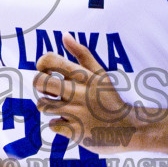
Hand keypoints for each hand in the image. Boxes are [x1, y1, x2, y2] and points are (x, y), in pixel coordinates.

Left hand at [34, 35, 140, 153]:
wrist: (128, 128)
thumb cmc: (110, 98)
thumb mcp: (100, 74)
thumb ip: (81, 53)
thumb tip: (64, 34)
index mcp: (83, 76)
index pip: (49, 60)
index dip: (41, 64)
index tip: (47, 71)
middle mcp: (78, 92)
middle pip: (39, 81)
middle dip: (39, 85)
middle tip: (50, 90)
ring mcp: (75, 112)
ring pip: (42, 105)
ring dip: (49, 106)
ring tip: (63, 107)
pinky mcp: (74, 131)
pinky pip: (52, 125)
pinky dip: (59, 124)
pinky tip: (72, 122)